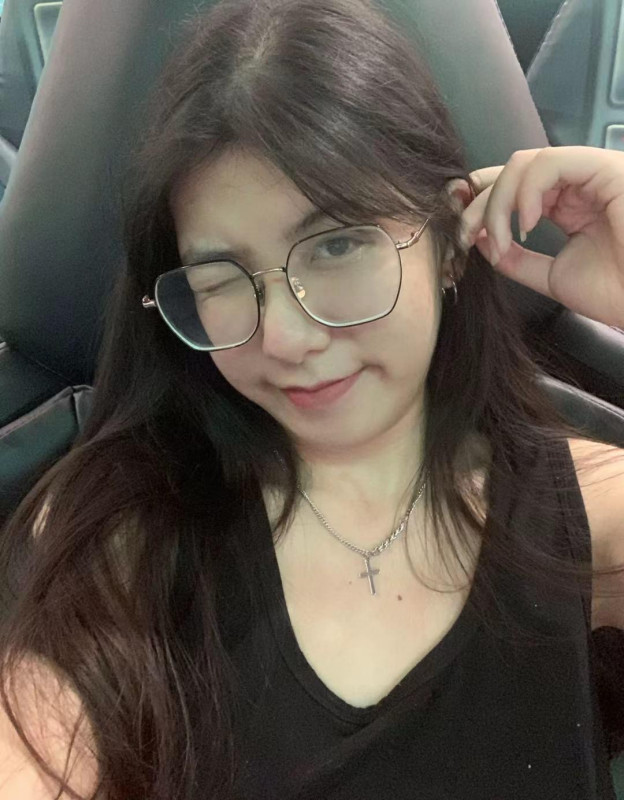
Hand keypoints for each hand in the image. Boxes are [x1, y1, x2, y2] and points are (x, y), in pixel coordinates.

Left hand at [458, 146, 623, 327]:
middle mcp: (580, 184)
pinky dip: (526, 191)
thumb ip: (516, 258)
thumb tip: (479, 241)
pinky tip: (524, 224)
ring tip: (498, 238)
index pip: (516, 185)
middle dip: (479, 202)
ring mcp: (593, 174)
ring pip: (525, 164)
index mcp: (569, 204)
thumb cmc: (617, 293)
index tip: (459, 226)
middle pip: (512, 171)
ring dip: (498, 201)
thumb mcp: (551, 276)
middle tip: (464, 235)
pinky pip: (550, 163)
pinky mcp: (606, 169)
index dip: (482, 198)